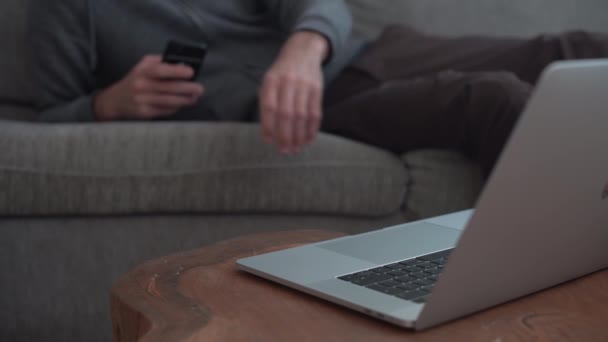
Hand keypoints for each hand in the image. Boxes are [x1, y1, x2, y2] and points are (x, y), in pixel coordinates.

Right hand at [94, 55, 204, 120]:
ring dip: (185, 99)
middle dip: (187, 88)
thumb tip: (182, 65)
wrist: (116, 100)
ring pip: (169, 101)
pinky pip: (165, 110)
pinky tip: (182, 103)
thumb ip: (161, 63)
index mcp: (142, 71)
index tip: (191, 72)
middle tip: (199, 89)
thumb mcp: (143, 66)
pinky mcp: (145, 112)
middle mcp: (141, 85)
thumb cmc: (136, 79)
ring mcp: (143, 100)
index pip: (161, 70)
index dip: (177, 71)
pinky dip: (176, 107)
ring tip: (194, 97)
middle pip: (168, 87)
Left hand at [259, 32, 327, 153]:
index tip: (268, 141)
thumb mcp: (269, 80)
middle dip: (285, 136)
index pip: (269, 106)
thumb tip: (268, 131)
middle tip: (284, 151)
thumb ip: (267, 101)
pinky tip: (308, 140)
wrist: (303, 50)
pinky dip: (312, 129)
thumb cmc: (281, 72)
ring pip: (302, 116)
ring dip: (299, 136)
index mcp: (272, 80)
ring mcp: (304, 85)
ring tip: (296, 149)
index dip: (268, 126)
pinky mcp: (318, 89)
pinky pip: (315, 113)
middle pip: (287, 114)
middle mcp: (288, 82)